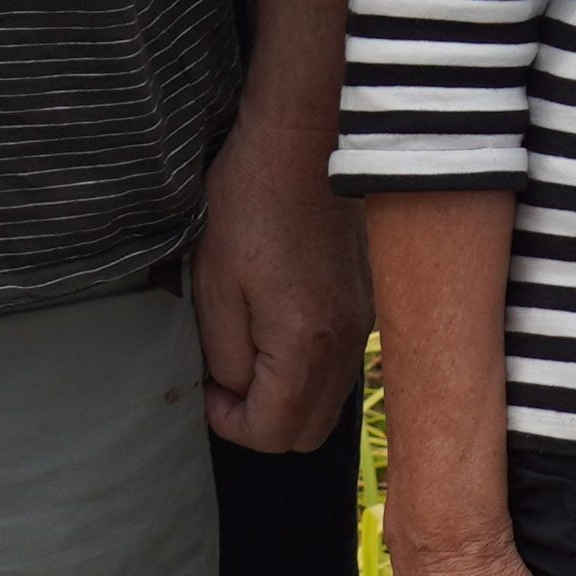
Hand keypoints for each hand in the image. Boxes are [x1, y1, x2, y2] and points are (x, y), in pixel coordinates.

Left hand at [193, 124, 369, 456]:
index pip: (272, 434)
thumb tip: (234, 392)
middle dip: (262, 419)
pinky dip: (309, 364)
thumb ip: (225, 355)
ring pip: (328, 401)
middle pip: (307, 434)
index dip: (229, 422)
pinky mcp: (366, 302)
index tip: (208, 385)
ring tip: (251, 343)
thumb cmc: (250, 202)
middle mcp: (345, 343)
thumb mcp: (213, 283)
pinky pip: (339, 363)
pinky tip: (280, 320)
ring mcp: (363, 323)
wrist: (304, 141)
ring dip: (287, 393)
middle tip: (226, 375)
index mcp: (304, 344)